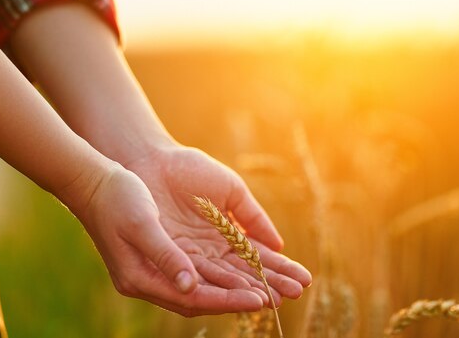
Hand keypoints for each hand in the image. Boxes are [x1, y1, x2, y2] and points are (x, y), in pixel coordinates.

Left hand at [123, 145, 311, 315]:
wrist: (154, 161)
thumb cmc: (191, 170)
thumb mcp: (231, 190)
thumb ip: (253, 217)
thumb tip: (278, 245)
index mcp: (226, 235)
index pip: (257, 257)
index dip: (280, 268)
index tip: (303, 279)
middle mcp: (211, 251)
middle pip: (244, 273)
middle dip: (270, 284)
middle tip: (295, 294)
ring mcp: (192, 256)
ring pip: (225, 279)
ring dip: (249, 290)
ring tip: (274, 298)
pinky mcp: (173, 258)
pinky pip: (200, 276)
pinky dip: (221, 285)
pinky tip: (243, 293)